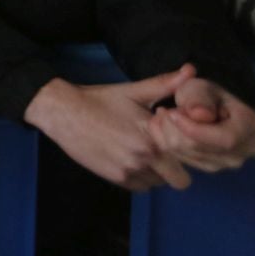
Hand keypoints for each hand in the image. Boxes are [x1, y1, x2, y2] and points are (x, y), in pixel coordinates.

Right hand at [25, 71, 193, 190]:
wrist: (63, 112)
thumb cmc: (100, 100)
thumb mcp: (132, 91)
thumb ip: (165, 84)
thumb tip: (191, 69)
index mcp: (154, 135)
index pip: (189, 157)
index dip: (186, 150)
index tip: (176, 141)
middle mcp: (145, 157)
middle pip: (179, 180)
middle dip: (175, 168)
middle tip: (163, 153)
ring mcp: (129, 170)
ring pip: (159, 184)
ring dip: (156, 173)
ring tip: (143, 155)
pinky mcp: (115, 178)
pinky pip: (140, 187)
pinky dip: (139, 177)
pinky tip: (129, 160)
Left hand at [149, 73, 254, 174]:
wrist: (206, 106)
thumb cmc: (203, 94)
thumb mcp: (199, 87)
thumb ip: (198, 97)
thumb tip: (199, 115)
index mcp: (249, 125)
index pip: (224, 138)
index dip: (193, 128)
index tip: (171, 112)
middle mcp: (244, 149)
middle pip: (198, 147)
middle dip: (174, 128)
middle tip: (163, 110)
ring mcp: (228, 162)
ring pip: (186, 154)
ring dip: (166, 134)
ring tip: (164, 116)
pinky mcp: (210, 167)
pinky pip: (181, 159)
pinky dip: (167, 143)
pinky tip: (167, 128)